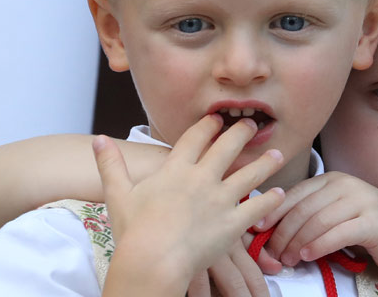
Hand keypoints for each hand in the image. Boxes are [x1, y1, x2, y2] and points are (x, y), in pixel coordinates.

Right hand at [95, 115, 285, 296]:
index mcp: (175, 170)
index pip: (195, 138)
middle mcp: (201, 178)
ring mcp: (220, 200)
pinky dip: (270, 200)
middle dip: (240, 134)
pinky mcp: (233, 223)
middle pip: (227, 148)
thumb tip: (98, 140)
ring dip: (265, 162)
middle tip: (251, 125)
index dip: (208, 125)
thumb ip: (111, 165)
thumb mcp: (118, 194)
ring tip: (277, 154)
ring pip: (249, 173)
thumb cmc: (134, 232)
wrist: (152, 260)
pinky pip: (257, 208)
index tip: (217, 118)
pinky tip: (280, 194)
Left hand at [254, 171, 377, 274]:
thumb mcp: (336, 211)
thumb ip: (311, 212)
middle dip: (283, 233)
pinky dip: (319, 246)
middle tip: (273, 254)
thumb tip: (271, 224)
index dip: (274, 212)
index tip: (257, 229)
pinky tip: (308, 256)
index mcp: (333, 179)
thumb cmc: (367, 226)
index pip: (295, 193)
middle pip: (303, 209)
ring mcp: (361, 201)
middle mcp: (346, 184)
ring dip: (298, 243)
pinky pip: (339, 233)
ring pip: (318, 221)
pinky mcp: (373, 221)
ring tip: (288, 259)